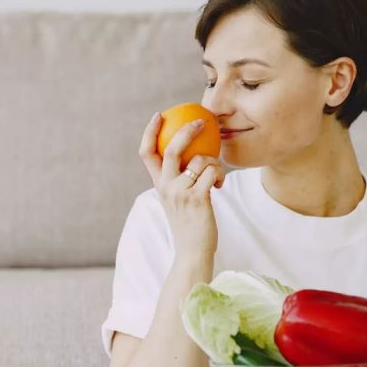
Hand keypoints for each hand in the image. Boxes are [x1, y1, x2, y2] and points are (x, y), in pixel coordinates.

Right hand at [139, 112, 224, 256]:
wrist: (192, 251)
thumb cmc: (189, 224)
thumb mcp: (177, 200)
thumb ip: (179, 180)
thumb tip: (192, 154)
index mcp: (158, 184)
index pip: (146, 153)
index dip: (150, 131)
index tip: (159, 115)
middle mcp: (166, 186)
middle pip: (172, 148)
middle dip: (187, 130)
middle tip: (201, 122)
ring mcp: (181, 192)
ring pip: (200, 159)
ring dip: (214, 163)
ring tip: (216, 176)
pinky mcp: (198, 198)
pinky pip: (212, 172)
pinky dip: (219, 175)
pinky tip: (219, 184)